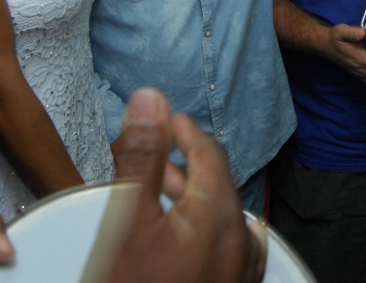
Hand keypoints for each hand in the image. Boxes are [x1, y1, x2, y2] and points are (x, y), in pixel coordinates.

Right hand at [109, 88, 266, 282]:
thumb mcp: (127, 219)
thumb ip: (142, 156)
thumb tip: (152, 100)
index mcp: (218, 214)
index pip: (209, 153)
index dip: (184, 131)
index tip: (167, 119)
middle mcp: (238, 242)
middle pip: (217, 184)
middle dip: (185, 163)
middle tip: (158, 149)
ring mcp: (238, 273)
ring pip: (221, 218)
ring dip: (193, 196)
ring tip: (161, 188)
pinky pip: (226, 248)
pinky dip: (204, 229)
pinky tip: (188, 236)